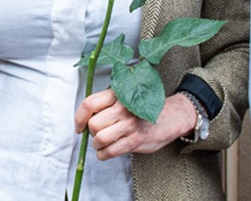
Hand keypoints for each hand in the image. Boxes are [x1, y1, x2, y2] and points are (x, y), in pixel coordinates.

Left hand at [73, 90, 193, 158]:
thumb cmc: (143, 109)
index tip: (79, 126)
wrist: (170, 117)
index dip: (79, 118)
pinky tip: (106, 152)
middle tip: (98, 133)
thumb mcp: (125, 98)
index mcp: (118, 95)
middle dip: (92, 133)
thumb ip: (106, 104)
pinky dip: (103, 155)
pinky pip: (110, 152)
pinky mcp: (135, 140)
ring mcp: (130, 125)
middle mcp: (123, 108)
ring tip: (102, 143)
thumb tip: (84, 120)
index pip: (89, 104)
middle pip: (94, 124)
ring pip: (100, 139)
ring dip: (97, 145)